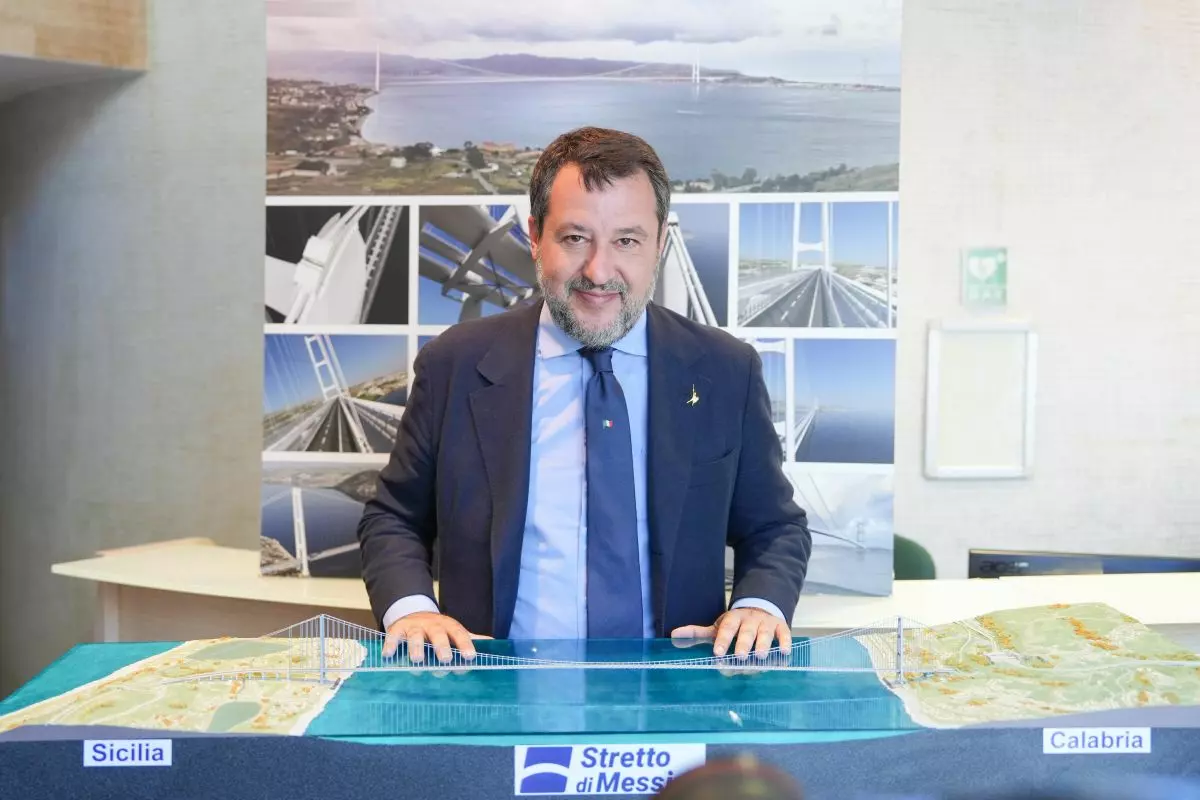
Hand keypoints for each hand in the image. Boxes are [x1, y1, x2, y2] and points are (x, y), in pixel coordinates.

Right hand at [383, 611, 490, 663]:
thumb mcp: (453, 631)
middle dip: (441, 647)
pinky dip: (390, 645)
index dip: (465, 645)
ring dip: (416, 648)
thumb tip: (493, 643)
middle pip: (438, 634)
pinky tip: (388, 656)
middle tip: (445, 660)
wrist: (413, 614)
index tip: (470, 657)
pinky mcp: (397, 630)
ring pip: (415, 636)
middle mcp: (432, 625)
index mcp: (449, 626)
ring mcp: (414, 627)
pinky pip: (393, 637)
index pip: (459, 634)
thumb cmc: (438, 630)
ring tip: (417, 661)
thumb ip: (470, 639)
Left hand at [671, 608, 791, 659]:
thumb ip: (697, 633)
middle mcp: (750, 620)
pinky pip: (784, 634)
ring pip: (765, 633)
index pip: (727, 628)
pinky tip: (784, 653)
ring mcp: (766, 623)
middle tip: (740, 656)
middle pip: (746, 631)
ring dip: (764, 644)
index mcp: (733, 619)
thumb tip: (673, 635)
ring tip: (761, 656)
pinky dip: (785, 643)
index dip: (722, 639)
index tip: (717, 652)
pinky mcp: (781, 628)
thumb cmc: (735, 625)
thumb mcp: (717, 627)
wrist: (760, 609)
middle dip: (744, 643)